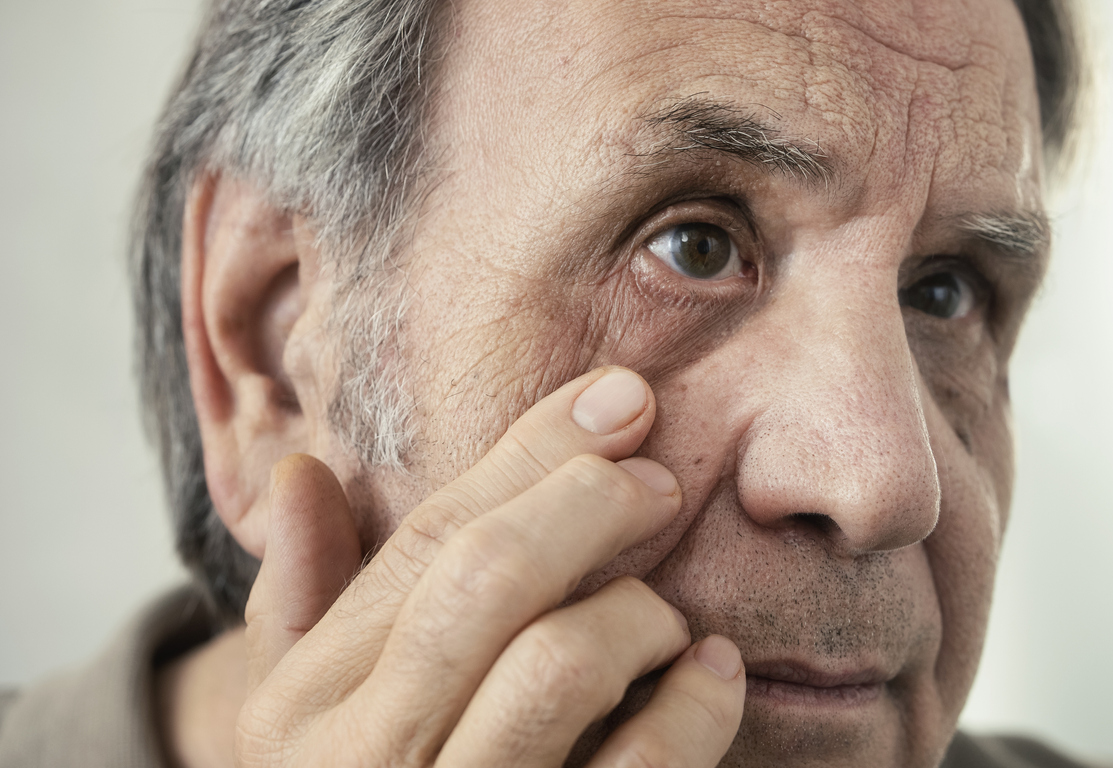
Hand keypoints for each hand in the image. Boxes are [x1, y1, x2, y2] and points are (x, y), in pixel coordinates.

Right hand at [239, 367, 744, 766]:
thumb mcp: (302, 722)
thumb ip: (301, 603)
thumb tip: (303, 471)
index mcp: (304, 707)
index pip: (425, 543)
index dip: (532, 455)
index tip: (618, 398)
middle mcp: (367, 762)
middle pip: (487, 580)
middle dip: (586, 502)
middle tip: (659, 479)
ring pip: (560, 665)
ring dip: (636, 612)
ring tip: (665, 614)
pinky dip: (698, 706)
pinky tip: (715, 672)